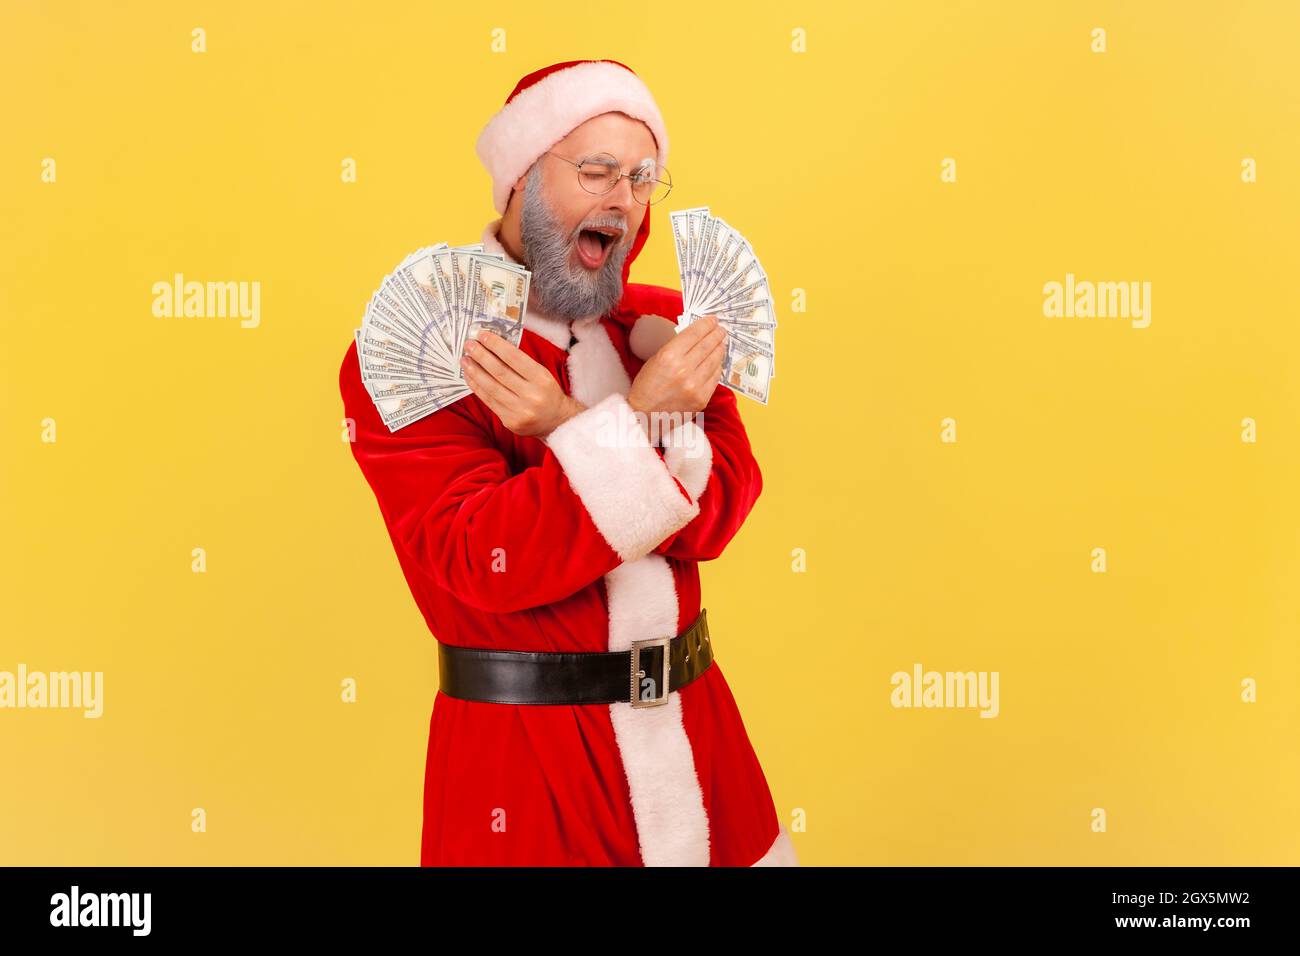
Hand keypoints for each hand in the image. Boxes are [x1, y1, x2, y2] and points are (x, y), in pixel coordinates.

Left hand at [461, 332, 583, 437]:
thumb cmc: (547, 393)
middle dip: (481, 356)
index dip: (496, 345)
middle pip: (499, 372)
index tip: (482, 335)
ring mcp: (520, 411)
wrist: (557, 421)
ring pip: (491, 387)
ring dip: (475, 371)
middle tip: (469, 345)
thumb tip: (493, 346)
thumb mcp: (542, 374)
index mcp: (542, 379)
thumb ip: (520, 363)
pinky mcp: (510, 421)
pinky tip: (471, 376)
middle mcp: (532, 396)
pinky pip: (489, 401)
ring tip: (465, 360)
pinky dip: (477, 387)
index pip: (514, 358)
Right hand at [627, 314, 726, 418]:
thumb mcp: (655, 360)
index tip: (713, 320)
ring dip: (720, 349)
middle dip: (716, 334)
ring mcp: (695, 386)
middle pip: (707, 345)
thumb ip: (676, 347)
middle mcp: (684, 370)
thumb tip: (696, 336)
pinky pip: (716, 378)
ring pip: (715, 360)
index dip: (706, 325)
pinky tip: (718, 360)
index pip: (694, 334)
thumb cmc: (646, 387)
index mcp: (669, 357)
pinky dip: (718, 366)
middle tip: (720, 329)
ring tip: (721, 343)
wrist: (645, 416)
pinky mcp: (702, 398)